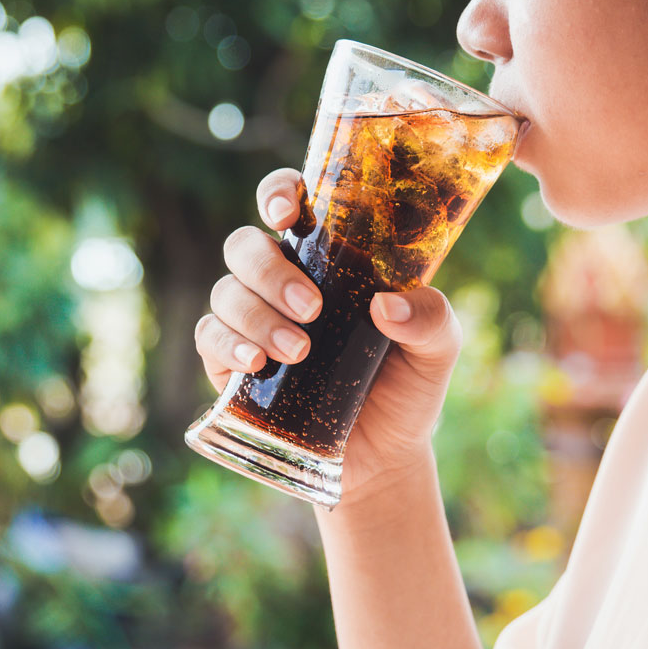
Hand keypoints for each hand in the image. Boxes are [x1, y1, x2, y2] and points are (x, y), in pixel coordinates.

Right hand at [194, 168, 462, 504]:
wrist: (385, 455)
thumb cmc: (409, 386)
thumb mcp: (437, 350)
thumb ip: (431, 319)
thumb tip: (388, 305)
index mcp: (331, 260)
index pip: (292, 204)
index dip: (278, 193)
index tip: (287, 214)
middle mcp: (285, 281)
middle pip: (246, 246)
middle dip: (270, 271)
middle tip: (313, 308)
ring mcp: (255, 320)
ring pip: (226, 291)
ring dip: (257, 315)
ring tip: (300, 350)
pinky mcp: (231, 363)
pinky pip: (209, 336)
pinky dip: (229, 345)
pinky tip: (258, 363)